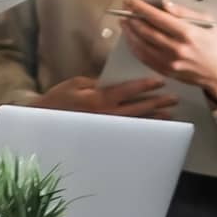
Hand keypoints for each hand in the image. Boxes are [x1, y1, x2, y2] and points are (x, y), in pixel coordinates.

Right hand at [34, 73, 176, 119]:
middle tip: (174, 99)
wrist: (43, 122)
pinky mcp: (104, 135)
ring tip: (169, 115)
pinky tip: (151, 128)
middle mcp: (106, 114)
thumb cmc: (57, 100)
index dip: (145, 86)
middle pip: (138, 107)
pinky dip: (141, 129)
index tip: (160, 82)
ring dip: (154, 117)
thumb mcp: (77, 84)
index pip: (128, 90)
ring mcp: (107, 127)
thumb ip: (98, 83)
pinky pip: (127, 131)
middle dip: (157, 103)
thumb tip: (115, 83)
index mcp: (99, 98)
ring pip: (136, 122)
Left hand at [121, 0, 216, 102]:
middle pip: (146, 31)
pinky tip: (132, 39)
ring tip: (125, 23)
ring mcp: (170, 62)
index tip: (131, 1)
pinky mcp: (167, 72)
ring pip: (142, 45)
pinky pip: (145, 58)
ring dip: (130, 33)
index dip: (141, 8)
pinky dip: (135, 47)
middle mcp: (177, 48)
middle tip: (125, 10)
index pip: (157, 17)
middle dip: (132, 18)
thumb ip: (184, 12)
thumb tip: (165, 3)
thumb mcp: (207, 22)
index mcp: (187, 33)